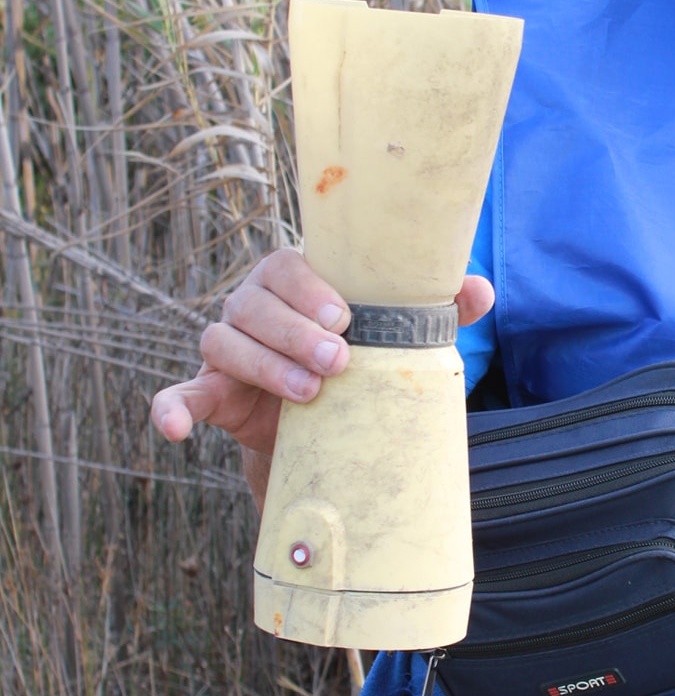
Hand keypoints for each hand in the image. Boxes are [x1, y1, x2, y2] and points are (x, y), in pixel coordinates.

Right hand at [150, 248, 494, 459]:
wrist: (326, 421)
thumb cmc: (363, 358)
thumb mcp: (397, 337)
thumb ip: (435, 311)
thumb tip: (482, 290)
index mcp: (293, 281)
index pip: (286, 267)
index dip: (308, 288)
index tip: (342, 316)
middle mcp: (252, 306)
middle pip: (254, 304)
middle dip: (294, 333)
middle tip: (338, 362)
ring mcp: (227, 349)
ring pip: (224, 342)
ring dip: (263, 365)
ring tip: (309, 393)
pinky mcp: (212, 393)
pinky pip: (180, 394)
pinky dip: (171, 408)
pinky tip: (176, 428)